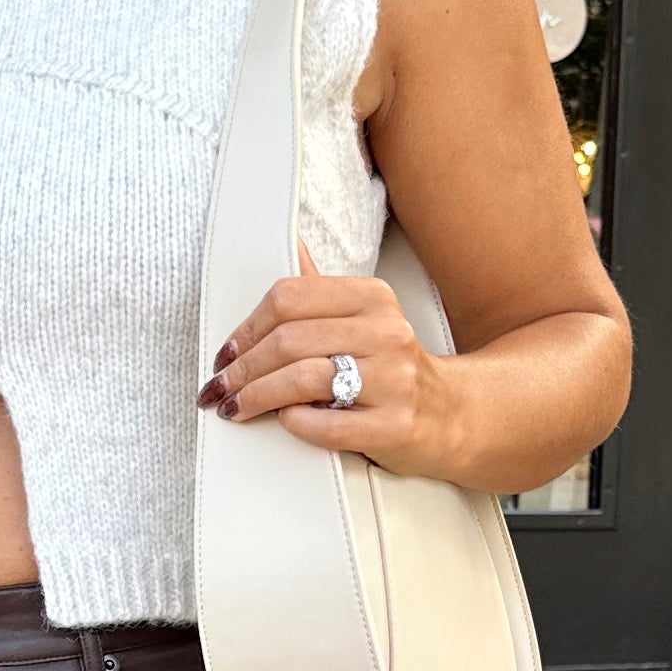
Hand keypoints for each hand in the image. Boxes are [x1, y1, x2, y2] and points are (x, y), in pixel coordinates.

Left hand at [199, 249, 458, 477]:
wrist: (452, 415)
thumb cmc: (392, 369)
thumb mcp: (362, 319)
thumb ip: (320, 291)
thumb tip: (287, 244)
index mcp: (372, 298)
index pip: (289, 299)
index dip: (247, 328)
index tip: (226, 353)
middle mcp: (387, 332)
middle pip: (289, 340)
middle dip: (243, 368)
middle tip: (220, 388)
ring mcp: (395, 380)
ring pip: (303, 379)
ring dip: (257, 396)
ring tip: (236, 408)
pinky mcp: (395, 426)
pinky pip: (327, 425)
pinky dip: (295, 423)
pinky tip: (284, 422)